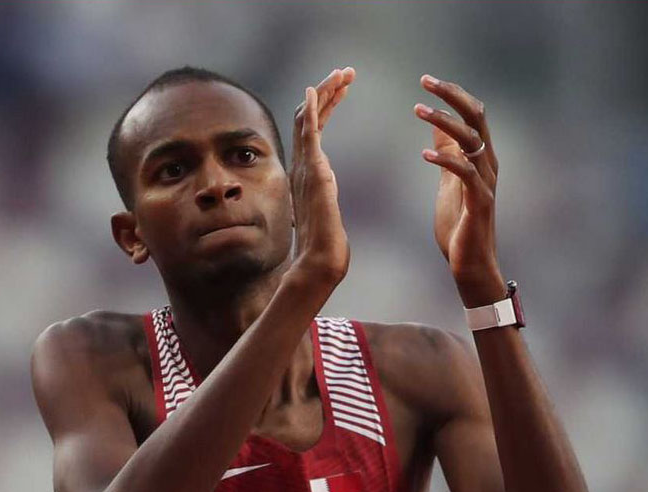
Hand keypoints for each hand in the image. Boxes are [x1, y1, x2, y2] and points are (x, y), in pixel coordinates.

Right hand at [287, 66, 355, 292]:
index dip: (326, 105)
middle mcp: (302, 166)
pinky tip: (317, 90)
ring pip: (309, 119)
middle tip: (346, 71)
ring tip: (343, 73)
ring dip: (325, 93)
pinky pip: (309, 135)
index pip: (313, 129)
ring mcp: (305, 168)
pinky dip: (312, 110)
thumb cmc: (326, 248)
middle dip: (327, 91)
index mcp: (308, 172)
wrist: (320, 263)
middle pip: (308, 117)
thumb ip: (323, 200)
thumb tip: (324, 201)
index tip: (342, 87)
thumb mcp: (327, 215)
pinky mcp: (313, 174)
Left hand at [414, 74, 505, 305]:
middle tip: (425, 81)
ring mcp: (486, 183)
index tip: (427, 80)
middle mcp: (488, 165)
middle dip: (451, 96)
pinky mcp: (480, 202)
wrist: (471, 264)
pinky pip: (465, 174)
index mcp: (481, 157)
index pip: (473, 114)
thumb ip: (447, 151)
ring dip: (444, 122)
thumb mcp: (449, 180)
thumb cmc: (460, 224)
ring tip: (418, 109)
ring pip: (471, 140)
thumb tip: (436, 121)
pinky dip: (445, 160)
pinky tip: (425, 153)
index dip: (453, 94)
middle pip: (476, 117)